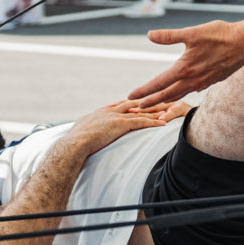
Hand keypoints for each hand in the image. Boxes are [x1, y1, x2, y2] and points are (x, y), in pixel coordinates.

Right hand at [63, 98, 179, 158]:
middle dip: (149, 102)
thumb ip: (86, 132)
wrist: (73, 143)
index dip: (134, 104)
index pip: (121, 105)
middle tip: (162, 100)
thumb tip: (82, 136)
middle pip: (135, 104)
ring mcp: (116, 117)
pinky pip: (141, 122)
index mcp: (102, 112)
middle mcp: (110, 111)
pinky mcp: (120, 124)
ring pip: (141, 111)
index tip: (143, 102)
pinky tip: (164, 124)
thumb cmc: (74, 143)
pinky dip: (153, 122)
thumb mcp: (80, 133)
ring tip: (170, 110)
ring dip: (156, 111)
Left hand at [128, 19, 243, 106]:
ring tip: (156, 102)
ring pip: (181, 94)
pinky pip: (194, 90)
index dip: (144, 91)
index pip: (158, 84)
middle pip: (167, 94)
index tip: (131, 96)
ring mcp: (204, 82)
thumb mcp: (192, 33)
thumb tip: (150, 35)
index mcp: (184, 69)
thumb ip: (169, 36)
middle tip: (136, 107)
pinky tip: (184, 90)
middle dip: (151, 101)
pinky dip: (184, 93)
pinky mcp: (213, 80)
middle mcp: (193, 79)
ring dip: (166, 99)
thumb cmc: (220, 35)